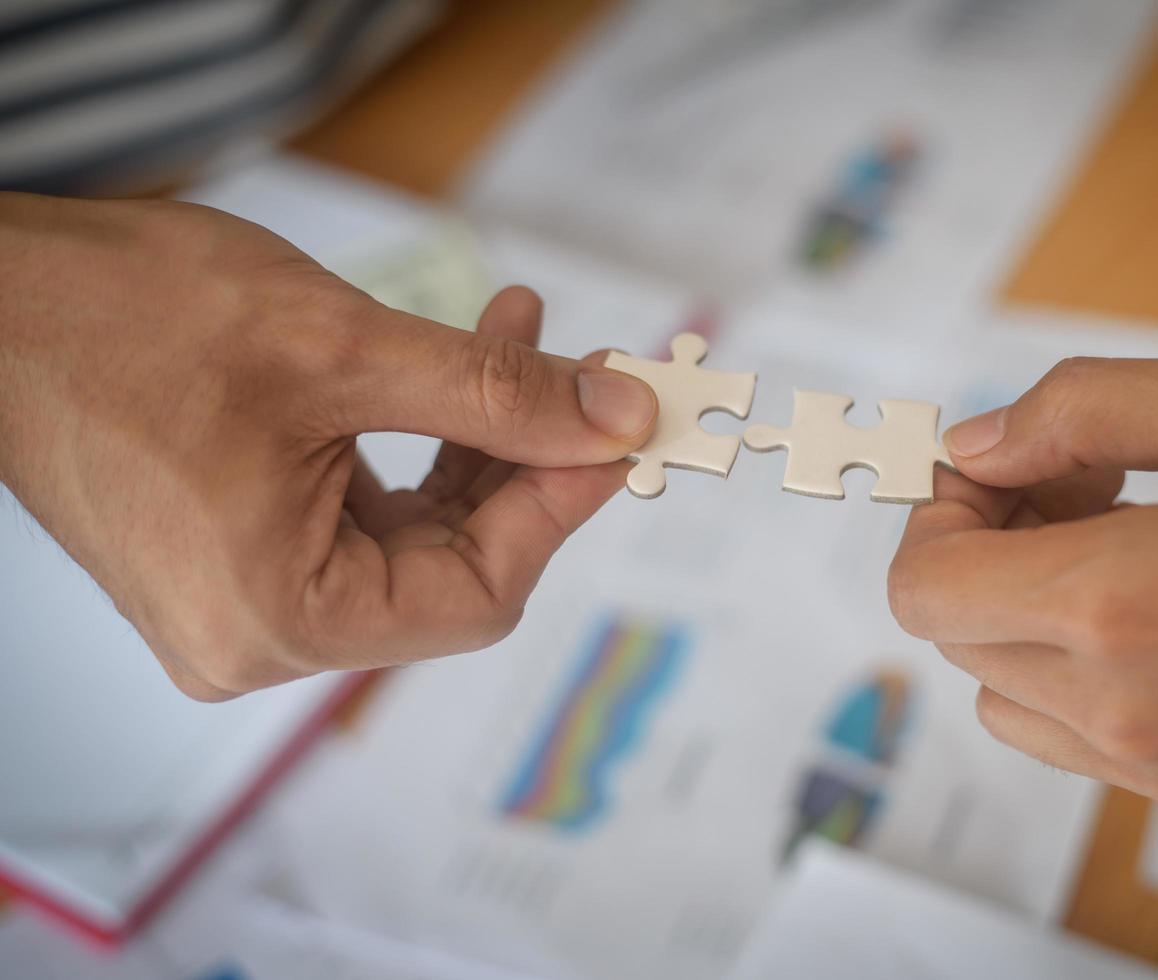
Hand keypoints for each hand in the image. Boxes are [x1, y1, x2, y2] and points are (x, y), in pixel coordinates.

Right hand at [0, 193, 655, 700]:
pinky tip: (455, 365)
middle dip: (526, 458)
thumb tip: (616, 419)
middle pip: (453, 565)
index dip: (561, 503)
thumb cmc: (122, 320)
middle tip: (589, 374)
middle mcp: (257, 635)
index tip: (622, 425)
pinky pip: (362, 512)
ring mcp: (243, 596)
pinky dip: (418, 440)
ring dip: (477, 435)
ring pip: (415, 532)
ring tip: (518, 332)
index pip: (479, 591)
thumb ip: (494, 396)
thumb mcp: (341, 349)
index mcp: (277, 620)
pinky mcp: (238, 548)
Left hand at [888, 354, 1157, 816]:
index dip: (936, 516)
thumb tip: (974, 445)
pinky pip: (1073, 738)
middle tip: (1067, 487)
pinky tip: (1150, 609)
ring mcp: (1157, 765)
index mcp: (1117, 606)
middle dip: (982, 548)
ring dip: (1021, 614)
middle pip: (957, 633)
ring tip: (1113, 544)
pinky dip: (1071, 672)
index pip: (926, 588)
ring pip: (1002, 694)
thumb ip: (1075, 411)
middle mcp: (1121, 707)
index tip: (990, 473)